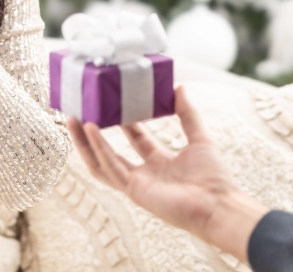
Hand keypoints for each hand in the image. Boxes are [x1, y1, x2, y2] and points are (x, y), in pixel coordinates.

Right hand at [68, 85, 267, 262]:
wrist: (219, 204)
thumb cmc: (214, 178)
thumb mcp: (199, 138)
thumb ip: (188, 114)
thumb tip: (179, 87)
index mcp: (159, 164)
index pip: (135, 139)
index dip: (123, 121)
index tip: (112, 102)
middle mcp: (144, 175)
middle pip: (110, 153)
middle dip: (92, 135)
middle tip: (80, 112)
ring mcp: (137, 184)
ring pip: (101, 163)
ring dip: (85, 143)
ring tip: (73, 119)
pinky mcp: (135, 190)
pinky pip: (111, 167)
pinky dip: (99, 148)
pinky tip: (91, 129)